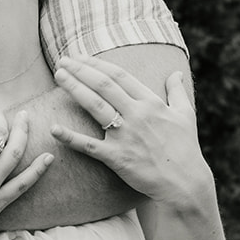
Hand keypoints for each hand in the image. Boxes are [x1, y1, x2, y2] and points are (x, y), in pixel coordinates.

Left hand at [51, 56, 212, 209]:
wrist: (184, 183)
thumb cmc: (185, 149)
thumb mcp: (186, 115)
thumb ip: (177, 92)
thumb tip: (175, 74)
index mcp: (151, 102)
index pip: (118, 76)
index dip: (96, 63)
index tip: (79, 56)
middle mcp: (137, 114)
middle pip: (103, 85)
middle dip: (80, 70)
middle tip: (62, 61)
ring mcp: (126, 135)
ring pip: (95, 106)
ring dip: (74, 88)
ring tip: (58, 76)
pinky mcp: (117, 157)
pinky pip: (89, 146)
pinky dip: (70, 137)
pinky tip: (53, 128)